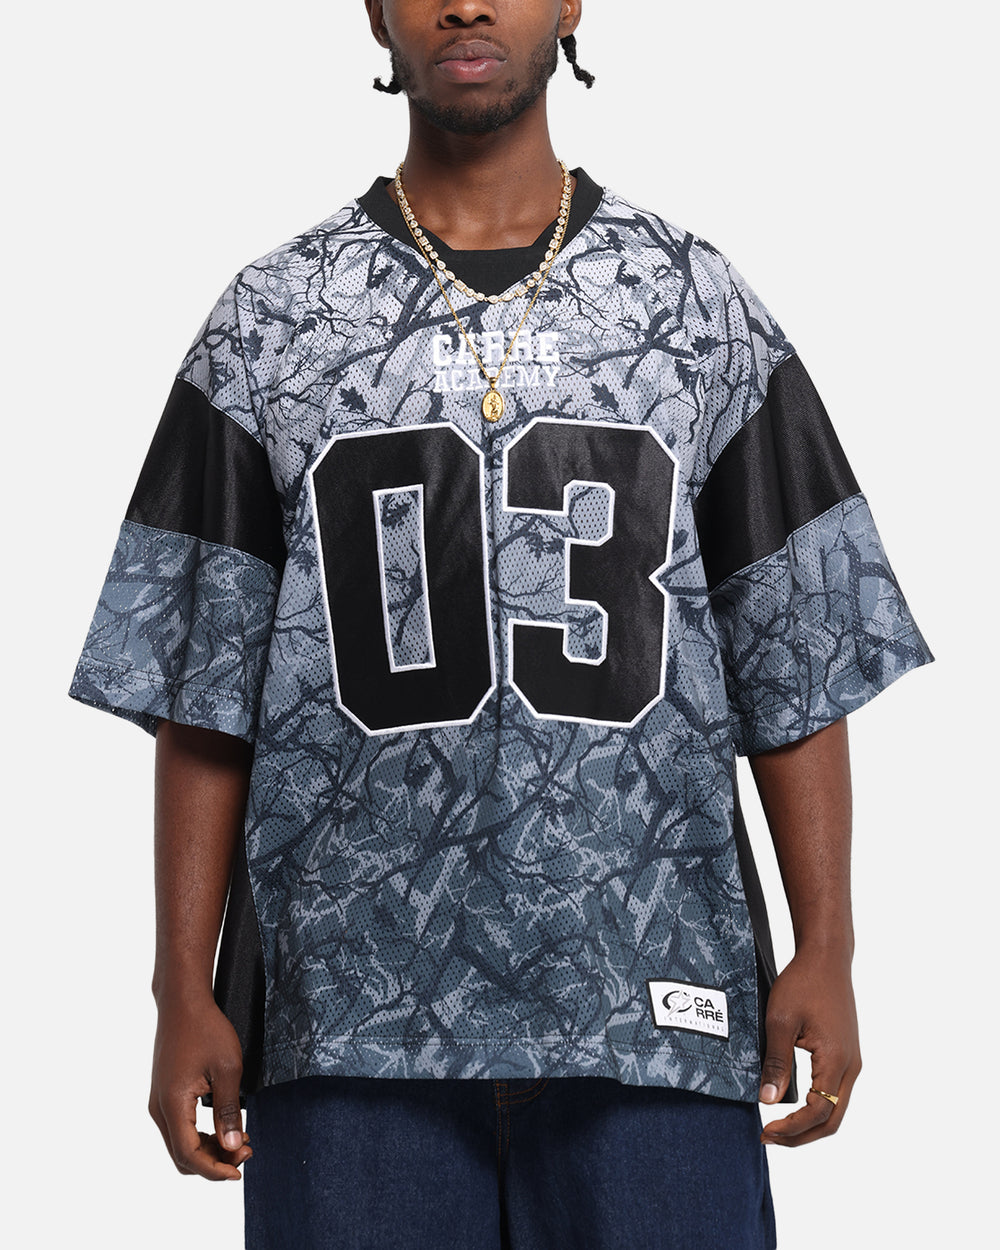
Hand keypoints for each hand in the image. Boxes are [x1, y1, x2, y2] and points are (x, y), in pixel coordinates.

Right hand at [148, 989, 252, 1179]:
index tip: (239, 1170)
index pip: (189, 1155)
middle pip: (182, 1155)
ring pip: (179, 1144)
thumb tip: (232, 1147)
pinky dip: (199, 1136)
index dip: (214, 1170)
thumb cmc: (206, 1029)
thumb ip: (228, 1111)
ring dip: (208, 1149)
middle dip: (214, 1162)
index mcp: (172, 1104)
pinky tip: (223, 1127)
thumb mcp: (228, 1069)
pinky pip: (178, 1128)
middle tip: (246, 1151)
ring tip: (240, 1139)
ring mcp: (158, 1101)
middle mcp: (158, 1108)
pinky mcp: (164, 1094)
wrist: (183, 1002)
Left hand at [758, 947, 861, 1146]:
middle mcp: (851, 1066)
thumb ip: (776, 1061)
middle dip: (801, 1136)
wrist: (826, 958)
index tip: (765, 1130)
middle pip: (832, 1119)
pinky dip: (817, 1108)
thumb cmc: (803, 983)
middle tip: (769, 1137)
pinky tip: (793, 1105)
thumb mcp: (780, 1020)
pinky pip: (835, 1093)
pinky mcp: (846, 1055)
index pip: (818, 1111)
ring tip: (778, 1127)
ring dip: (809, 1124)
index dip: (791, 1128)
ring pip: (836, 1109)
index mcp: (836, 1060)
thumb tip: (768, 1100)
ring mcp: (851, 1061)